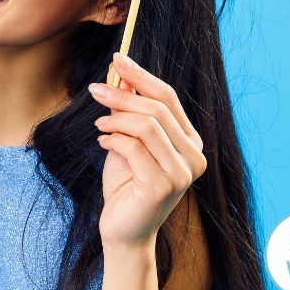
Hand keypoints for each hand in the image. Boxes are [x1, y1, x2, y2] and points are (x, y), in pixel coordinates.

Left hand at [88, 53, 206, 253]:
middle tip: (95, 89)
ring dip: (116, 117)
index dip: (142, 75)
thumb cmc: (125, 184)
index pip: (169, 97)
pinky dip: (113, 139)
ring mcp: (182, 173)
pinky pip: (134, 148)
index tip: (117, 59)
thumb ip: (130, 111)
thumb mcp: (127, 140)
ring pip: (147, 125)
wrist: (122, 230)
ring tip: (99, 123)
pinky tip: (103, 142)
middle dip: (123, 94)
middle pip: (158, 109)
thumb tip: (120, 75)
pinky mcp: (164, 186)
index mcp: (190, 142)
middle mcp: (194, 156)